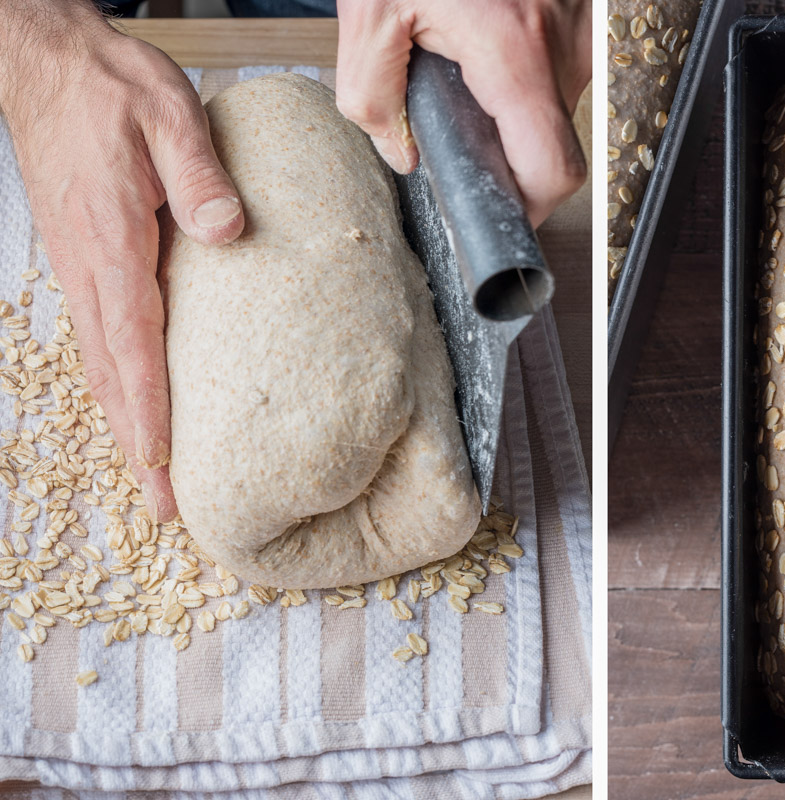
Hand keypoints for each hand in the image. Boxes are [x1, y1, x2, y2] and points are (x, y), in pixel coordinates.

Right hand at [0, 1, 245, 521]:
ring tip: (153, 478)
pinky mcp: (88, 263)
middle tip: (164, 508)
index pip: (133, 345)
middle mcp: (91, 270)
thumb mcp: (166, 114)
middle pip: (115, 376)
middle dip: (140, 445)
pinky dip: (120, 386)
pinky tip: (139, 408)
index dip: (150, 410)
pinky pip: (103, 341)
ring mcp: (83, 270)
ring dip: (128, 425)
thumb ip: (199, 175)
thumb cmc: (109, 89)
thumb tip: (227, 231)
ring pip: (104, 366)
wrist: (50, 65)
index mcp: (114, 243)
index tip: (163, 465)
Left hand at [335, 0, 590, 227]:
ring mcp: (581, 25)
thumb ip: (372, 97)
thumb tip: (401, 155)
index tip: (497, 211)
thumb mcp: (369, 12)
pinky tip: (491, 42)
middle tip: (459, 121)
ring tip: (468, 66)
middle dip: (507, 148)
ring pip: (559, 106)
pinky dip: (527, 74)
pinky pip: (565, 70)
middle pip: (553, 142)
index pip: (553, 171)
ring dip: (515, 106)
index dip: (528, 207)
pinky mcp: (585, 13)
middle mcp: (561, 43)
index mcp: (512, 51)